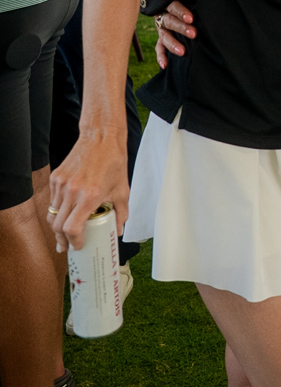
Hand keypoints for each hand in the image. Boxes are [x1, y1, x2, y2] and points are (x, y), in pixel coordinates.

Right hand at [48, 130, 129, 252]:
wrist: (101, 138)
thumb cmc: (113, 162)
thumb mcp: (122, 190)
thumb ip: (121, 213)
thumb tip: (119, 230)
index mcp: (89, 196)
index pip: (72, 228)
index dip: (73, 241)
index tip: (78, 246)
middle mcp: (72, 191)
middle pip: (58, 226)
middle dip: (61, 240)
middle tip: (66, 247)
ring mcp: (61, 184)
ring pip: (52, 214)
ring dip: (57, 227)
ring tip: (63, 235)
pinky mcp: (56, 177)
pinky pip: (53, 200)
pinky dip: (57, 210)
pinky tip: (64, 214)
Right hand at [154, 0, 196, 69]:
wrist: (187, 14)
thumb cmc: (192, 6)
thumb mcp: (191, 2)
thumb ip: (196, 5)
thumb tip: (212, 9)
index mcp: (170, 4)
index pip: (174, 6)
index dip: (181, 12)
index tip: (191, 19)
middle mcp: (164, 16)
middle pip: (170, 21)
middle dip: (181, 28)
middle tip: (193, 34)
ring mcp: (162, 29)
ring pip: (164, 36)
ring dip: (172, 44)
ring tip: (182, 52)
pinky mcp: (161, 40)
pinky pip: (159, 48)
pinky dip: (161, 57)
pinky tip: (165, 65)